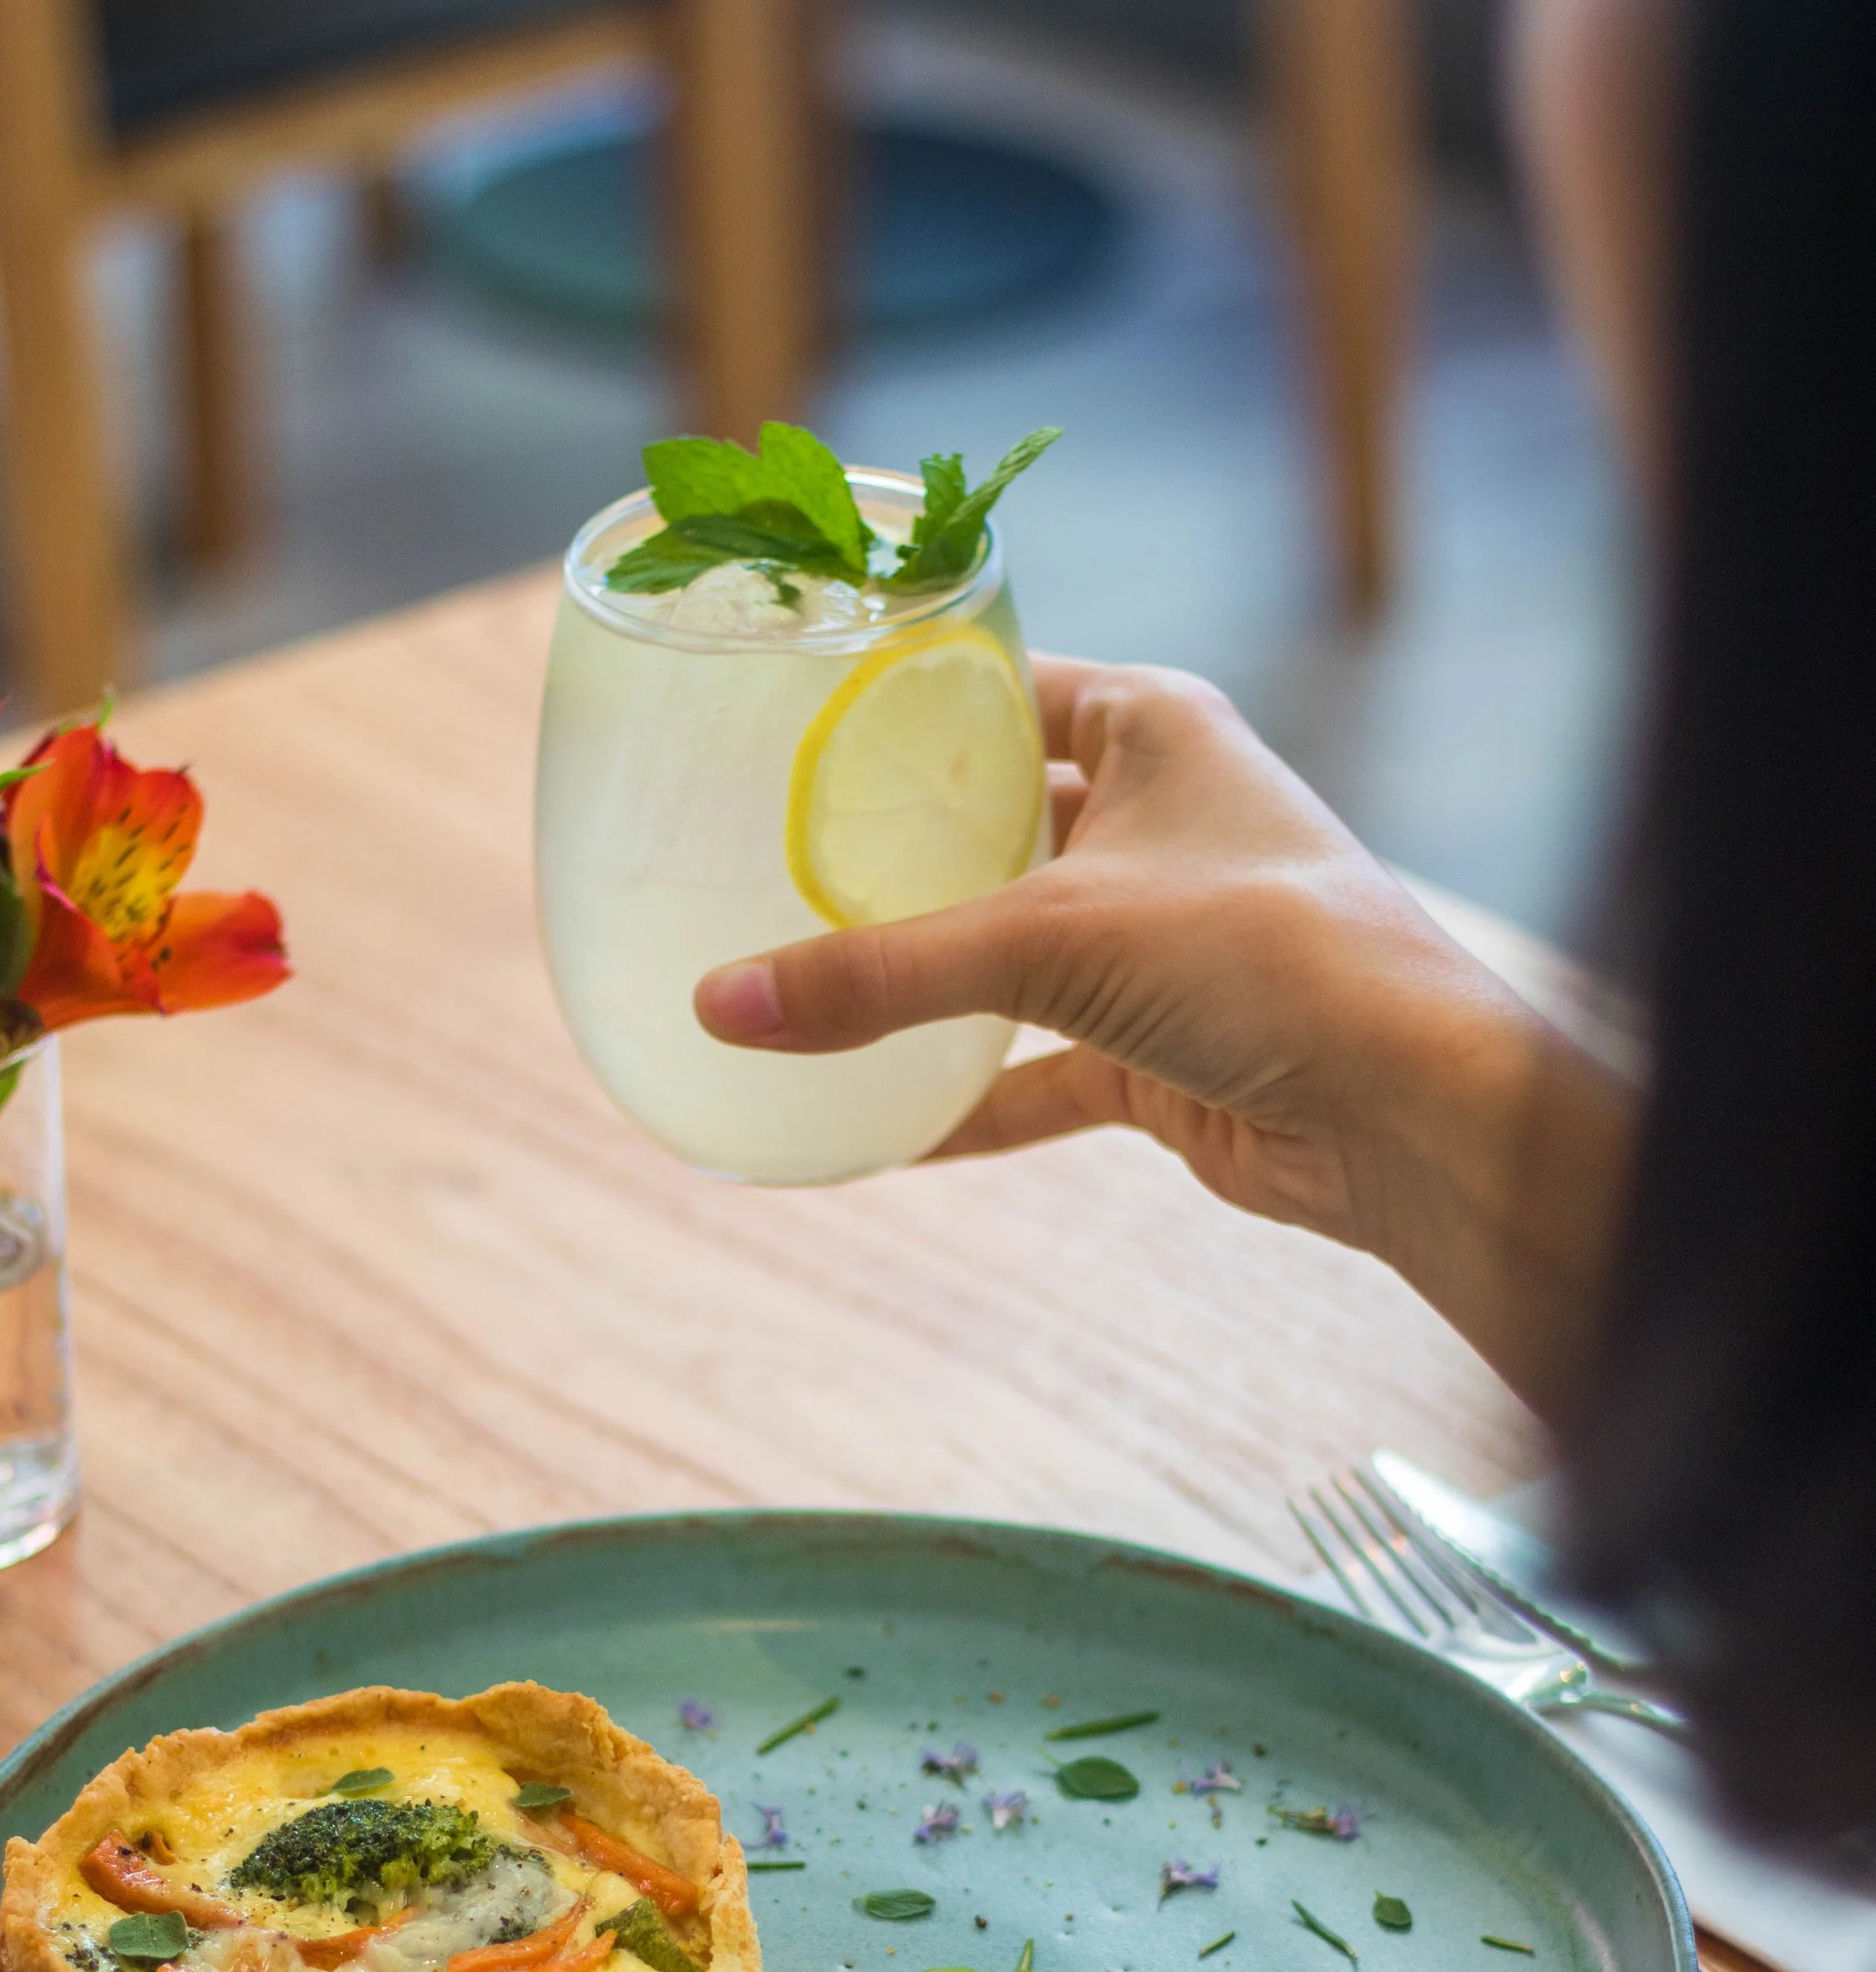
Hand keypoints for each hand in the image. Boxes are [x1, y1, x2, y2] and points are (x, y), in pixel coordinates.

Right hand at [694, 656, 1638, 1415]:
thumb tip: (722, 1006)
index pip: (1005, 686)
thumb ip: (879, 974)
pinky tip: (882, 1131)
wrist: (1404, 1106)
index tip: (792, 728)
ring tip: (805, 988)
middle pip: (997, 823)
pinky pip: (1040, 1070)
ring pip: (1013, 952)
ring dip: (928, 983)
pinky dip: (971, 1099)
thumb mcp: (1048, 942)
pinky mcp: (1163, 1046)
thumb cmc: (1265, 958)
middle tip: (767, 863)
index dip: (905, 703)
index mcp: (1153, 728)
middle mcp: (1160, 819)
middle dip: (897, 856)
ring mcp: (1161, 938)